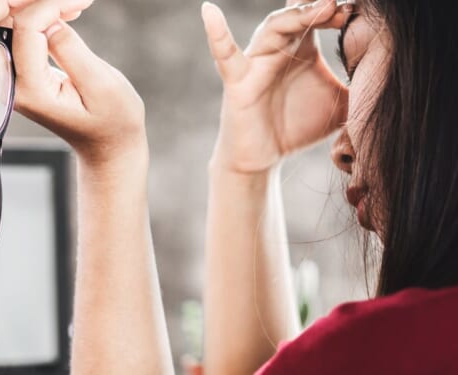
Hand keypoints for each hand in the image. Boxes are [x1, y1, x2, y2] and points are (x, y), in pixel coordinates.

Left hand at [0, 0, 146, 168]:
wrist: (107, 145)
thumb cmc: (111, 121)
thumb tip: (48, 20)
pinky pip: (8, 33)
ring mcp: (9, 80)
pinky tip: (63, 13)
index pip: (24, 28)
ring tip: (68, 4)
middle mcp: (10, 85)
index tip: (82, 1)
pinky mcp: (16, 73)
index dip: (51, 4)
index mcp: (30, 91)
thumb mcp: (101, 84)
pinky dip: (30, 13)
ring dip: (24, 4)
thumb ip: (70, 49)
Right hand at [202, 0, 351, 174]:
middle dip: (323, 4)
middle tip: (347, 4)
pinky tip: (209, 10)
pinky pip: (225, 53)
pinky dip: (216, 32)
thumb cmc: (299, 127)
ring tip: (325, 6)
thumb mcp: (341, 105)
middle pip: (300, 11)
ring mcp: (255, 59)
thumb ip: (362, 87)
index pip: (321, 12)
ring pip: (274, 27)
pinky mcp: (237, 79)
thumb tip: (394, 81)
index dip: (341, 8)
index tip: (363, 9)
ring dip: (299, 15)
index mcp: (303, 45)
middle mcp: (278, 45)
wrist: (264, 158)